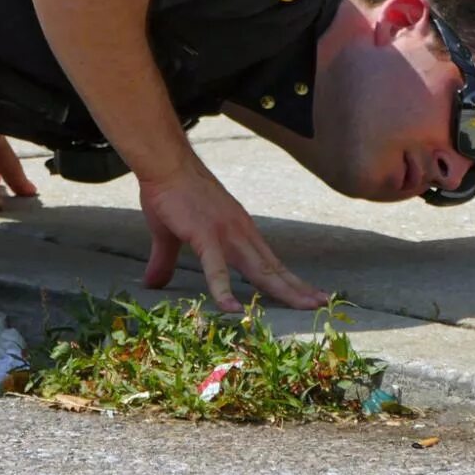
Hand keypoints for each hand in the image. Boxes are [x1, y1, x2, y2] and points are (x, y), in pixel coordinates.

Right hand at [138, 163, 329, 312]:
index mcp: (238, 231)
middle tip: (323, 305)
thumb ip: (165, 262)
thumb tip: (151, 283)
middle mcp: (240, 233)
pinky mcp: (204, 236)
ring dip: (283, 290)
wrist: (164, 164)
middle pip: (273, 268)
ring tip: (305, 307)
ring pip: (259, 270)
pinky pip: (216, 268)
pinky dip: (225, 290)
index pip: (270, 261)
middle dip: (298, 288)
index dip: (290, 280)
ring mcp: (226, 234)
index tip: (310, 294)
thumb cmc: (169, 194)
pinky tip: (233, 310)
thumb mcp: (169, 234)